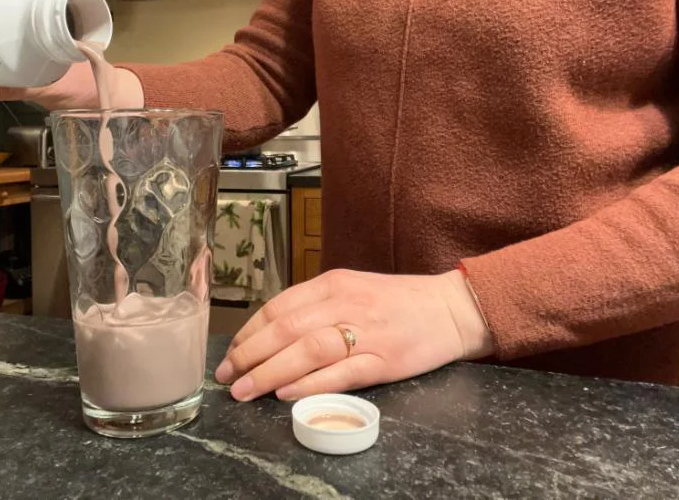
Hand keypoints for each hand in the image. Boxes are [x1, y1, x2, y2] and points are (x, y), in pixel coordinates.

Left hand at [215, 269, 493, 401]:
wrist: (451, 308)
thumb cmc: (397, 302)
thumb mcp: (351, 289)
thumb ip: (315, 305)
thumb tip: (271, 331)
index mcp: (333, 284)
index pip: (279, 307)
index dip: (249, 332)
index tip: (231, 353)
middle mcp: (345, 304)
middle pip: (286, 329)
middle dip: (250, 355)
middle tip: (227, 376)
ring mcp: (365, 332)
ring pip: (307, 351)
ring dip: (270, 372)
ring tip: (245, 389)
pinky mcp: (384, 360)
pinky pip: (340, 374)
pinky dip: (309, 384)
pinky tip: (286, 394)